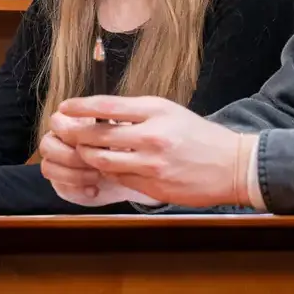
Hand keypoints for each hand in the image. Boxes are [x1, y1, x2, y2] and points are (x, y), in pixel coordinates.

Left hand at [48, 96, 253, 207]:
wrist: (233, 165)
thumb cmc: (198, 136)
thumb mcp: (170, 112)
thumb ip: (137, 112)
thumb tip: (100, 114)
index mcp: (156, 112)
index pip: (106, 106)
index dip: (80, 107)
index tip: (63, 107)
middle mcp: (152, 136)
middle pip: (97, 135)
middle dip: (74, 133)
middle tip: (60, 130)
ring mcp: (152, 165)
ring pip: (102, 160)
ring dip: (87, 156)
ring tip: (82, 150)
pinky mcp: (154, 186)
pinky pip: (119, 179)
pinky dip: (109, 172)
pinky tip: (106, 167)